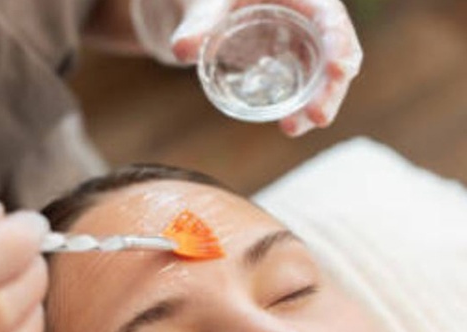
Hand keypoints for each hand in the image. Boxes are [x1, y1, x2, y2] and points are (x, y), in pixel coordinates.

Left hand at [169, 0, 362, 135]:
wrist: (190, 12)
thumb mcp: (200, 3)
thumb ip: (197, 23)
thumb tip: (182, 49)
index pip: (329, 15)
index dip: (339, 43)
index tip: (338, 71)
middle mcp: (302, 19)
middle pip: (331, 52)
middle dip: (330, 86)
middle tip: (319, 117)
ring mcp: (294, 46)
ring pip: (318, 77)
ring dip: (313, 105)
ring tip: (292, 128)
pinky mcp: (281, 68)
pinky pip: (299, 89)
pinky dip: (297, 108)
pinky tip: (288, 126)